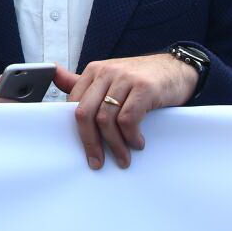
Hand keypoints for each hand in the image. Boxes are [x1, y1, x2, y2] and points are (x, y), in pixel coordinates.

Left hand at [54, 55, 196, 170]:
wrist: (178, 69)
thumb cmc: (142, 79)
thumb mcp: (111, 78)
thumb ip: (84, 82)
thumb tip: (53, 75)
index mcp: (94, 71)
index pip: (74, 104)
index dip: (78, 131)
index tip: (85, 151)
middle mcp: (106, 72)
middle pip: (85, 113)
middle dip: (90, 142)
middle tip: (97, 162)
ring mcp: (125, 79)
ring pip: (106, 119)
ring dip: (114, 145)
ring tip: (123, 158)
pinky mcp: (144, 88)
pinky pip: (128, 119)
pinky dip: (130, 137)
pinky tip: (137, 143)